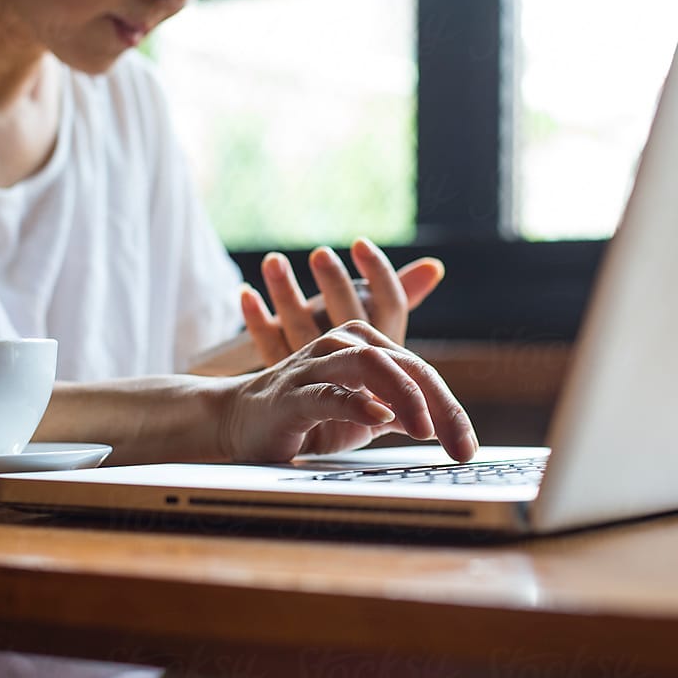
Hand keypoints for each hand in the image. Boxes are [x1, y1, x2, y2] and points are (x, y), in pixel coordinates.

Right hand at [219, 320, 477, 462]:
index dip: (450, 408)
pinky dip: (357, 402)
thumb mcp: (364, 414)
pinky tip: (379, 417)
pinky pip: (329, 391)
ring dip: (406, 395)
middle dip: (440, 404)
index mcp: (367, 347)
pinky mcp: (291, 393)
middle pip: (405, 365)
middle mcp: (344, 346)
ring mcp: (315, 366)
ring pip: (371, 364)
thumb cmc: (309, 418)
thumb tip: (447, 426)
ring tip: (426, 429)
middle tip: (459, 444)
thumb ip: (403, 411)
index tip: (467, 448)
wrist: (241, 423)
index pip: (420, 372)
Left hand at [240, 237, 443, 367]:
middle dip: (334, 284)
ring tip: (273, 261)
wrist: (319, 434)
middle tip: (320, 254)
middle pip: (347, 317)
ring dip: (287, 295)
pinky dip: (257, 321)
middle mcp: (353, 363)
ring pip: (300, 330)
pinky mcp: (288, 383)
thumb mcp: (382, 340)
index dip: (378, 275)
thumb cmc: (361, 384)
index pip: (390, 307)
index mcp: (383, 354)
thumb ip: (404, 298)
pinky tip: (245, 294)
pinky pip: (269, 348)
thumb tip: (433, 266)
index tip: (360, 244)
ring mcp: (317, 374)